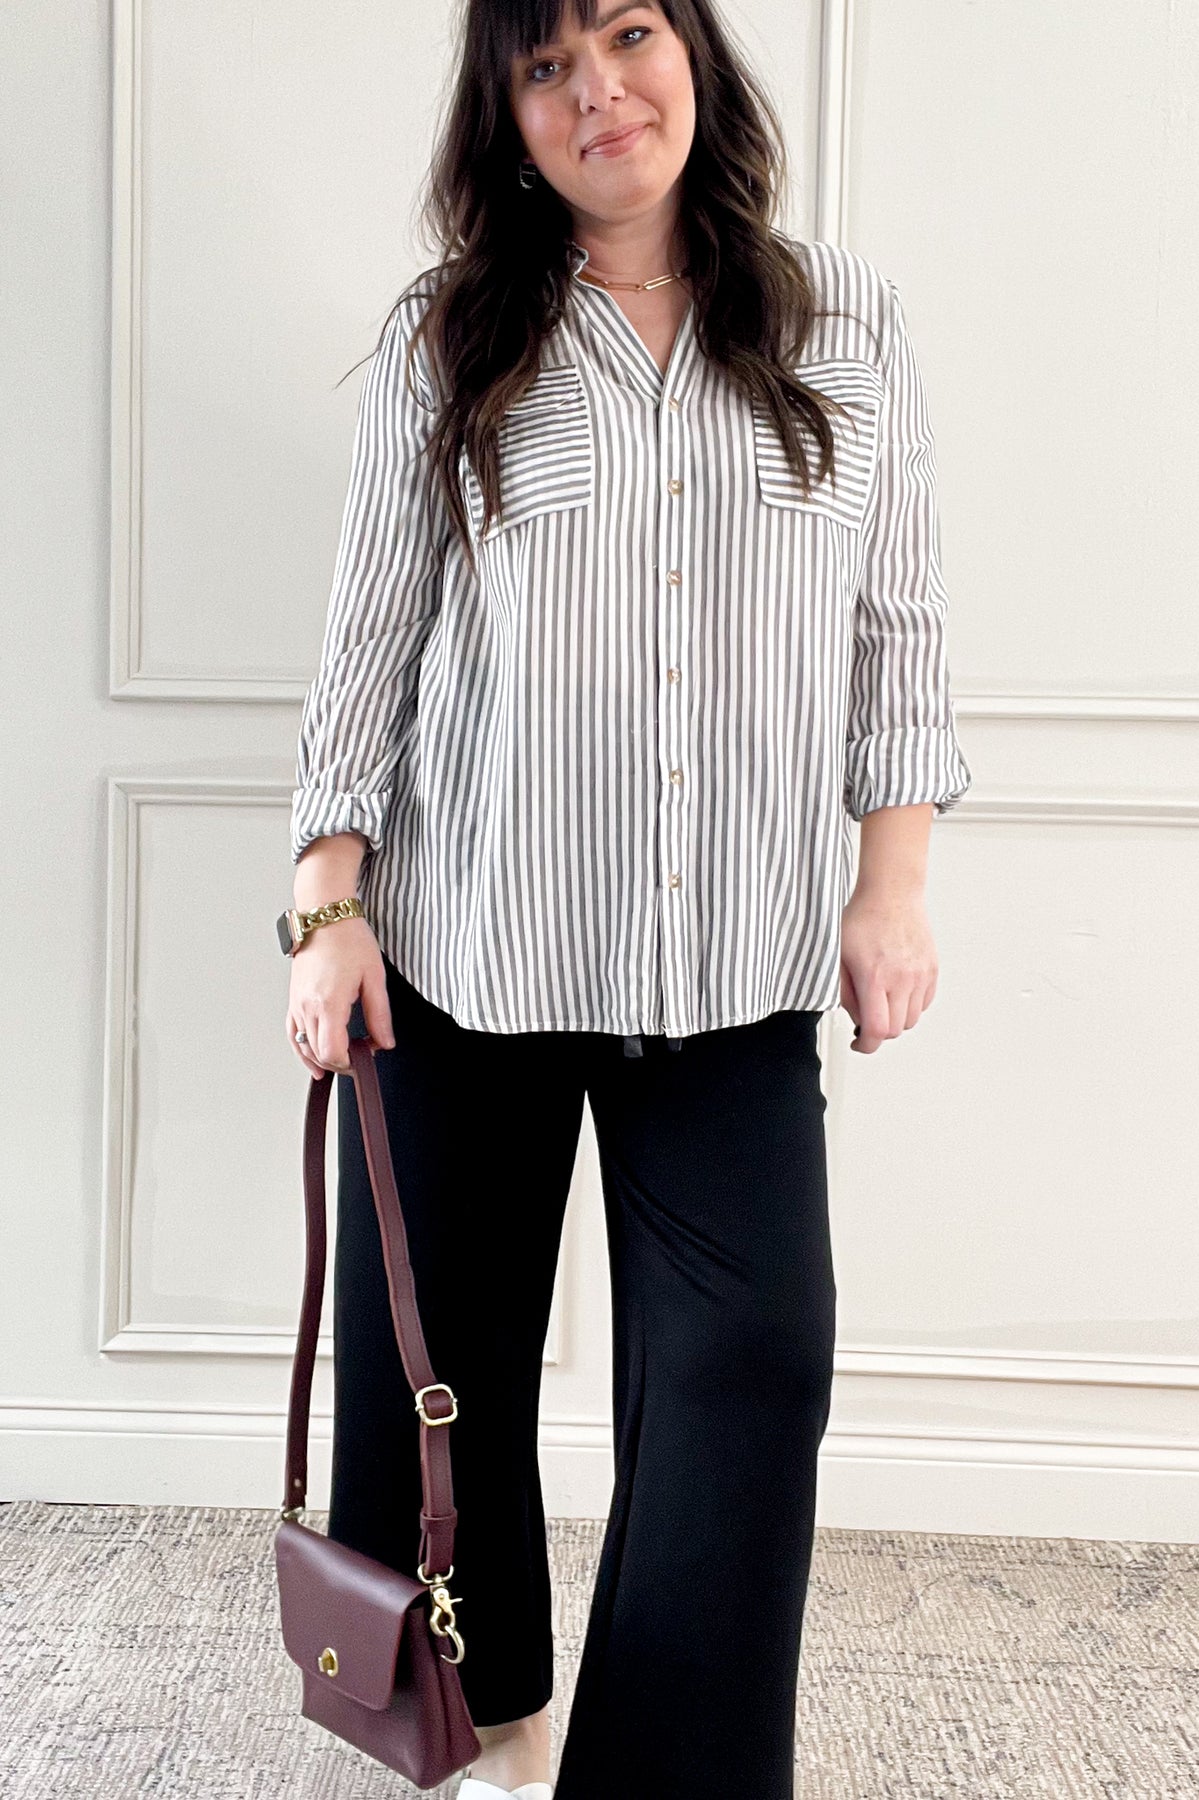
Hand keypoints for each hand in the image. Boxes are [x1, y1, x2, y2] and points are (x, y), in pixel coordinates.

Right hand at [285, 917, 394, 1078]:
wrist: (326, 917)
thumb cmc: (349, 939)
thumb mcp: (374, 977)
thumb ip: (380, 1015)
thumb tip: (385, 1042)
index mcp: (329, 1003)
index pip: (332, 1052)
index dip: (350, 1063)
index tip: (367, 1055)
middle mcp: (308, 1007)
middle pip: (319, 1054)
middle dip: (342, 1063)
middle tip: (362, 1055)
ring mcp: (297, 1004)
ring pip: (304, 1047)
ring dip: (323, 1059)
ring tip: (344, 1060)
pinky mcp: (294, 999)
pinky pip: (293, 1034)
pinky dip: (302, 1050)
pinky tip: (313, 1060)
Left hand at [839, 888, 937, 1053]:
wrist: (892, 894)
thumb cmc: (863, 919)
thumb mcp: (838, 957)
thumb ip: (845, 993)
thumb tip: (857, 1019)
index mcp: (875, 977)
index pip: (877, 1030)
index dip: (866, 1045)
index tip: (859, 1044)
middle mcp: (903, 979)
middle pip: (896, 1029)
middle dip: (878, 1031)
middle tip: (866, 1018)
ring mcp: (921, 975)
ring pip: (911, 1019)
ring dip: (895, 1018)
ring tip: (882, 1000)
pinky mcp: (932, 969)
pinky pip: (925, 1003)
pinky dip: (911, 1005)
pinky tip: (897, 991)